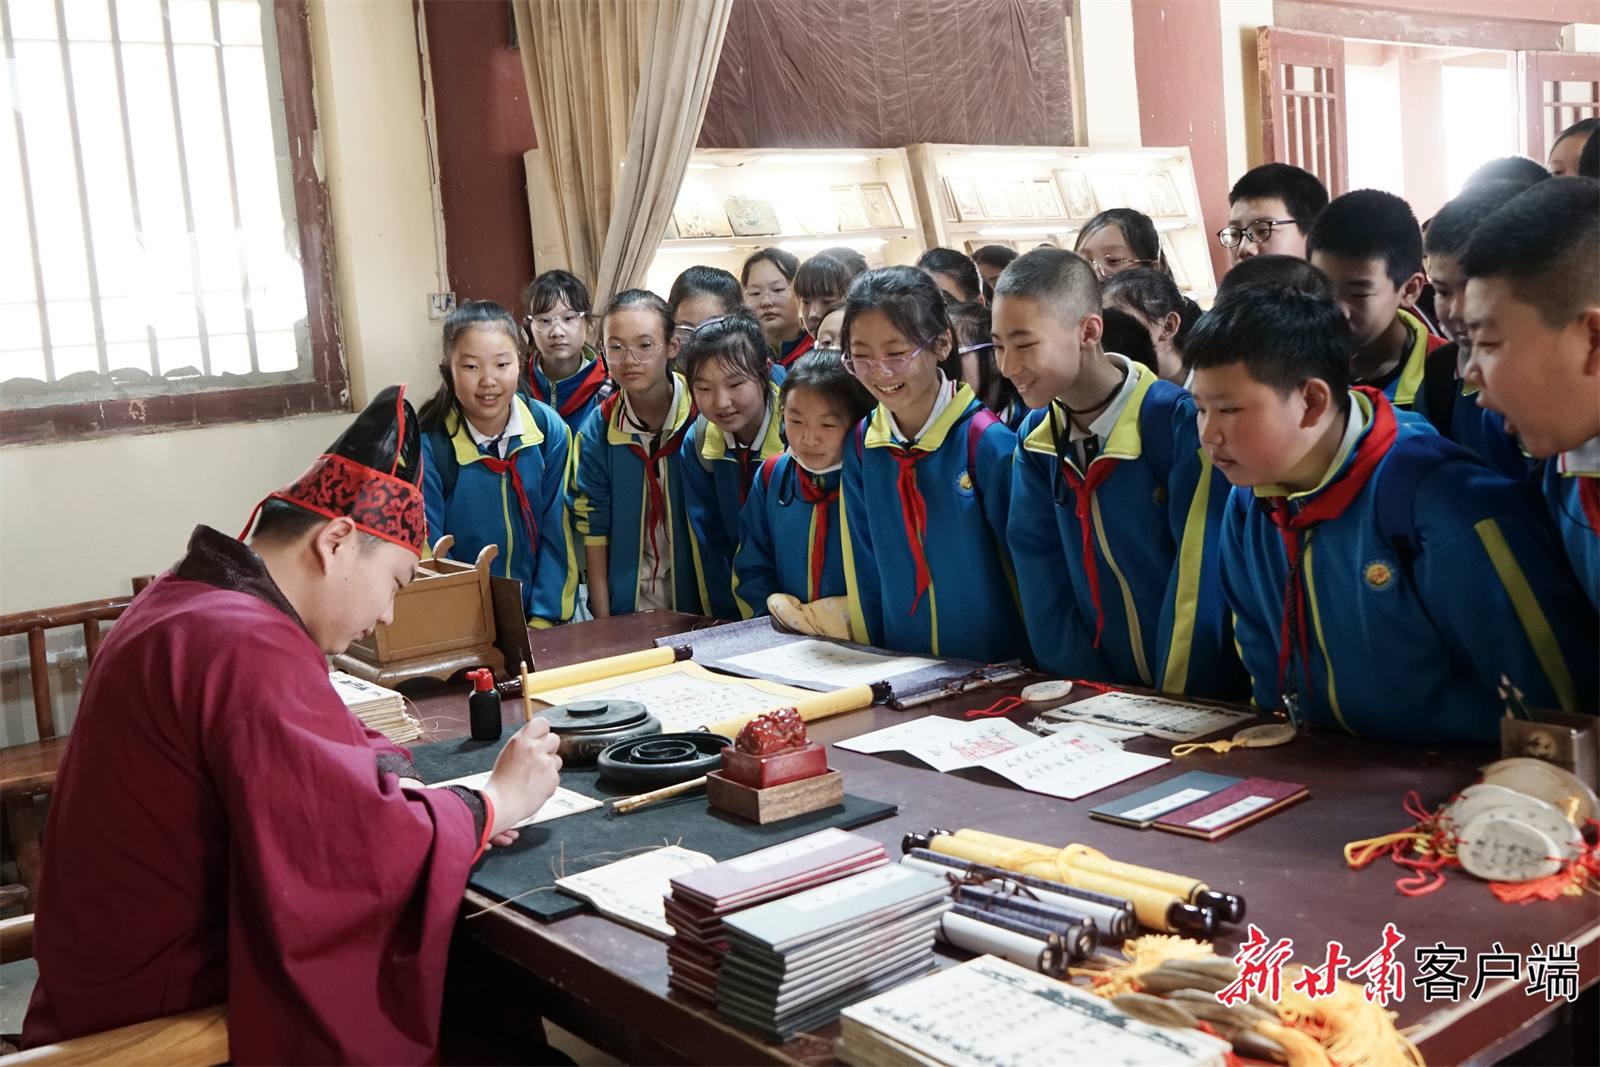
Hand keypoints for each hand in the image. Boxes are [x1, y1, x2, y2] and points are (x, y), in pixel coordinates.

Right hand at [479, 717, 561, 838]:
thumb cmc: (501, 782)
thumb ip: (525, 743)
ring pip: (557, 759)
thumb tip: (537, 738)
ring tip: (533, 777)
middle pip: (554, 739)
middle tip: (537, 761)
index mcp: (521, 740)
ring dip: (549, 767)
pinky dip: (548, 782)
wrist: (501, 804)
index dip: (543, 732)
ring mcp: (545, 763)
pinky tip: (535, 787)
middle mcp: (535, 749)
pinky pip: (556, 776)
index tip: (541, 738)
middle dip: (548, 749)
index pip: (542, 723)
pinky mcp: (552, 778)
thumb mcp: (508, 753)